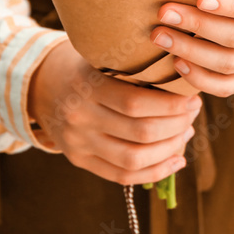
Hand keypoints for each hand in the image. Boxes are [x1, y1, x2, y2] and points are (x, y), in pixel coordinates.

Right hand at [27, 39, 200, 184]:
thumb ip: (134, 68)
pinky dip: (155, 172)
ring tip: (185, 133)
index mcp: (87, 86)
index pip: (135, 104)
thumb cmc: (85, 66)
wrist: (41, 84)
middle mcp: (80, 117)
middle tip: (192, 114)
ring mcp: (78, 142)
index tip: (192, 98)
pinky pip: (122, 176)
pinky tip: (176, 160)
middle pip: (139, 133)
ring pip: (134, 159)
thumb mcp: (102, 56)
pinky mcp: (78, 160)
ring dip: (169, 149)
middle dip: (176, 126)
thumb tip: (185, 83)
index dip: (170, 106)